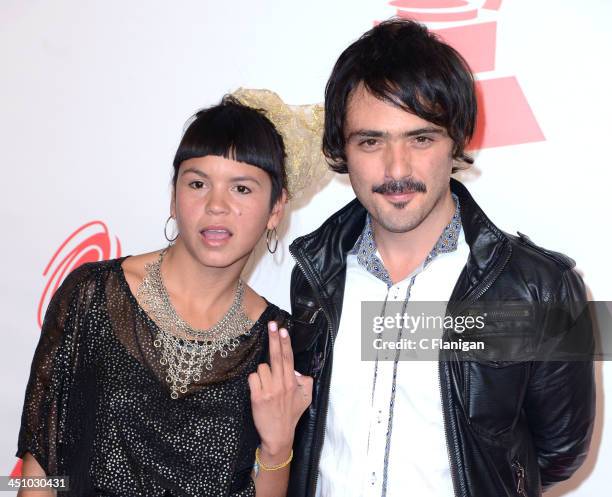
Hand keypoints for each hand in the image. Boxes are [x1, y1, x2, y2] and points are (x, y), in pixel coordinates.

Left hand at [248, 321, 312, 463]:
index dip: (285, 342)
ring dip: (262, 374)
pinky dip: (254, 382)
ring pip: (262, 368)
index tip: (282, 329)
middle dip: (274, 339)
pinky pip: (253, 378)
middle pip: (277, 356)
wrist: (278, 436)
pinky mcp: (257, 397)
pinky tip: (258, 390)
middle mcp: (282, 384)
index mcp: (293, 383)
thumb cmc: (290, 415)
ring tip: (266, 386)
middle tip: (271, 324)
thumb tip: (298, 371)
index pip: (289, 358)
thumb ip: (305, 382)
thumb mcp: (306, 399)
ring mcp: (269, 390)